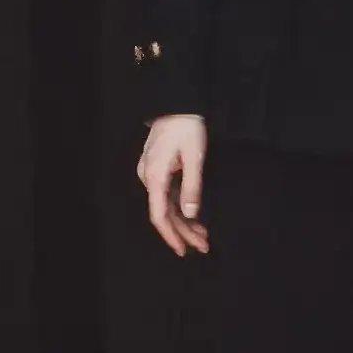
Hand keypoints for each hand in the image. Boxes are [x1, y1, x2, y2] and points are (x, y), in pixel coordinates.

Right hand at [136, 114, 209, 256]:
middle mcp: (149, 178)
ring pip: (166, 205)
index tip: (183, 250)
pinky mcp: (157, 169)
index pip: (159, 215)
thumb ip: (192, 186)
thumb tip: (189, 214)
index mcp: (155, 176)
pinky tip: (193, 217)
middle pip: (165, 213)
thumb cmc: (187, 126)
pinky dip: (180, 207)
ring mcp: (151, 174)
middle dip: (184, 232)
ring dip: (184, 221)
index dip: (171, 236)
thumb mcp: (194, 156)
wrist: (177, 102)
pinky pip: (167, 194)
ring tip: (203, 236)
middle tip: (204, 246)